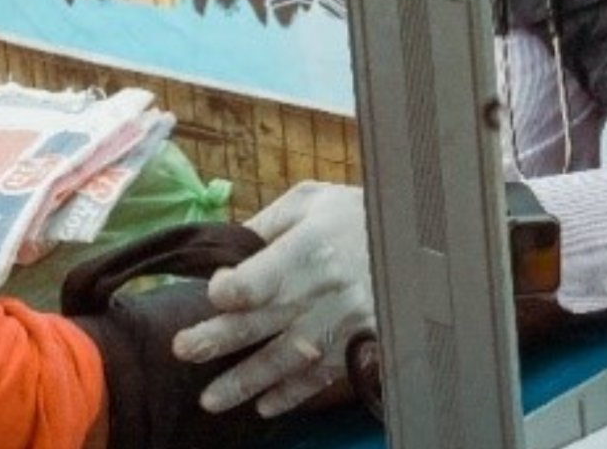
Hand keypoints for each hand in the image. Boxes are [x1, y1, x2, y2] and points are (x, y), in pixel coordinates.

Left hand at [171, 182, 373, 416]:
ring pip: (287, 360)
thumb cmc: (357, 216)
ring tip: (210, 400)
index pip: (262, 276)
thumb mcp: (311, 201)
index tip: (213, 291)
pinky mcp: (359, 347)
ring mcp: (343, 325)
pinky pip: (321, 378)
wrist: (424, 245)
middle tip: (183, 349)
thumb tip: (228, 250)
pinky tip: (264, 405)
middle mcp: (324, 291)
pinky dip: (292, 396)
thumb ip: (267, 224)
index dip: (232, 287)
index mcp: (310, 247)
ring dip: (246, 381)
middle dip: (219, 339)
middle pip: (263, 321)